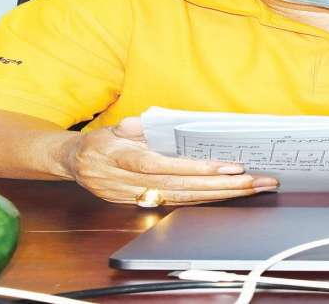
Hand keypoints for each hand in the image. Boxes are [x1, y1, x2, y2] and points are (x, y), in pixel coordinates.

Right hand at [58, 118, 278, 204]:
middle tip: (255, 181)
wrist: (73, 163)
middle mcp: (130, 183)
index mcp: (121, 159)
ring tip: (251, 188)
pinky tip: (227, 195)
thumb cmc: (99, 141)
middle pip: (182, 188)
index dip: (197, 169)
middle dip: (222, 186)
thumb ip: (134, 127)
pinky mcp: (141, 205)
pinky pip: (177, 203)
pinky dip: (203, 200)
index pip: (165, 167)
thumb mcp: (113, 127)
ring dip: (220, 196)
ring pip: (184, 199)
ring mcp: (135, 198)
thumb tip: (155, 123)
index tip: (229, 167)